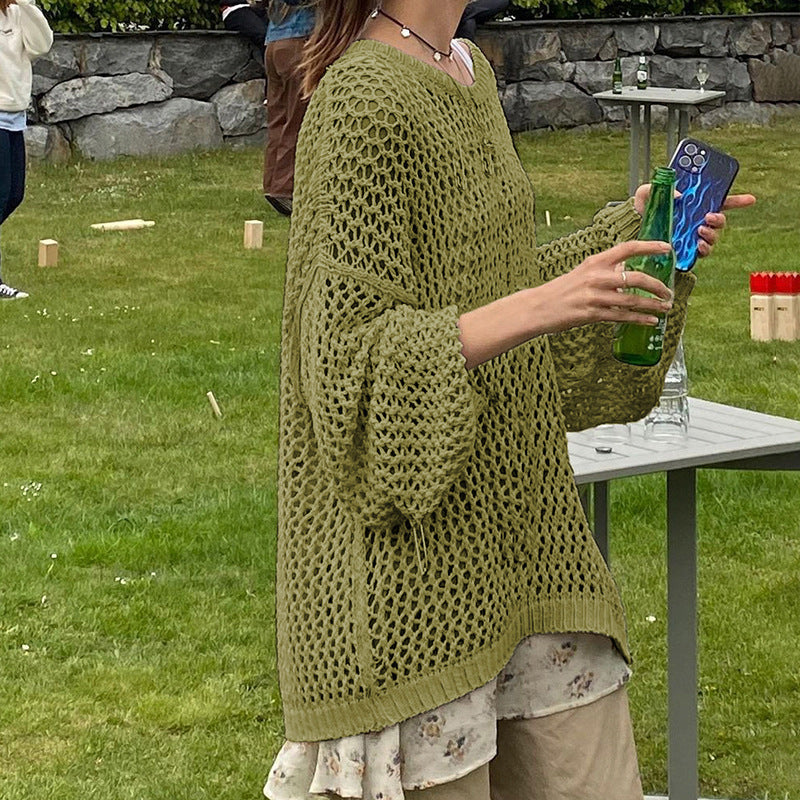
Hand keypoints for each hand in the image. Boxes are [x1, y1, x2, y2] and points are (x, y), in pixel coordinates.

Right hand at [538, 239, 673, 334]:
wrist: (538, 307)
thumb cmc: (561, 290)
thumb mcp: (583, 272)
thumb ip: (605, 270)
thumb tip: (626, 269)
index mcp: (595, 262)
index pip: (628, 248)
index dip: (650, 246)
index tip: (666, 248)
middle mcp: (596, 276)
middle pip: (635, 278)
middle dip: (657, 286)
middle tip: (668, 292)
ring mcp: (594, 296)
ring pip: (632, 300)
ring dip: (652, 305)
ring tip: (665, 308)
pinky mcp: (591, 314)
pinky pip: (622, 317)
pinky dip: (639, 319)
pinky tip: (651, 321)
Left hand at [634, 184, 755, 258]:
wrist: (631, 231)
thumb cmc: (642, 210)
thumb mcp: (645, 194)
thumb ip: (656, 188)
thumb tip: (678, 196)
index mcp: (694, 206)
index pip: (721, 202)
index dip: (738, 201)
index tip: (750, 199)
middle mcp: (697, 221)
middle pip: (720, 221)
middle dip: (719, 219)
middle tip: (708, 216)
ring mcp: (692, 237)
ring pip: (713, 237)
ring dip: (711, 234)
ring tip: (700, 230)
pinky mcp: (686, 251)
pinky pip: (702, 252)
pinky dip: (703, 248)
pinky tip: (697, 244)